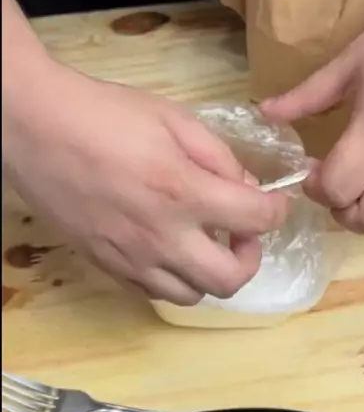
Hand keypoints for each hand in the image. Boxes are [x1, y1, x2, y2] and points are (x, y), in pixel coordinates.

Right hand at [4, 61, 287, 301]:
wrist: (37, 129)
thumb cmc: (106, 115)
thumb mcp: (175, 118)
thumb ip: (220, 156)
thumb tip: (246, 187)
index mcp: (183, 192)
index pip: (256, 220)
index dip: (276, 211)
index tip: (274, 202)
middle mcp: (162, 237)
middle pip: (231, 280)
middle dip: (251, 257)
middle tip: (242, 232)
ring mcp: (132, 259)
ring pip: (194, 297)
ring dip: (212, 273)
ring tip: (205, 243)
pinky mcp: (107, 266)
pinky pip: (155, 293)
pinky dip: (176, 278)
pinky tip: (171, 249)